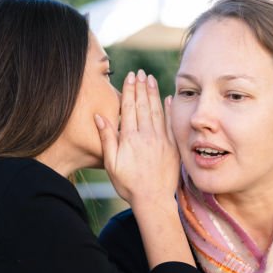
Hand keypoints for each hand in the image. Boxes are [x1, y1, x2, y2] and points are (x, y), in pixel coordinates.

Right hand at [95, 69, 178, 205]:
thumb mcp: (112, 164)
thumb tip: (100, 117)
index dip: (129, 90)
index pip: (129, 108)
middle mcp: (146, 136)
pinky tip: (167, 98)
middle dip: (141, 87)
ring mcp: (161, 140)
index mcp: (129, 138)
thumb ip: (107, 139)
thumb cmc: (128, 185)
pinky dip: (168, 109)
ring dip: (153, 93)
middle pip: (143, 105)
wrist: (153, 200)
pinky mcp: (171, 147)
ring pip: (157, 111)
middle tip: (141, 72)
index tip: (130, 76)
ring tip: (151, 79)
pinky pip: (169, 123)